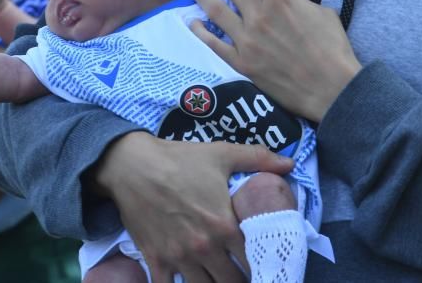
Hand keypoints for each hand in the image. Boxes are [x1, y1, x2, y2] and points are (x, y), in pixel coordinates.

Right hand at [94, 132, 294, 282]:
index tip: (267, 265)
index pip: (255, 259)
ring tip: (220, 279)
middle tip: (245, 275)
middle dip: (243, 281)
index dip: (264, 264)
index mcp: (226, 224)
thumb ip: (258, 159)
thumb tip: (289, 164)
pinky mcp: (157, 260)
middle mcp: (205, 247)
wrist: (132, 165)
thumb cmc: (180, 159)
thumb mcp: (222, 153)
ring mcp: (180, 257)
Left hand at [190, 0, 360, 122]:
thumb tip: (286, 0)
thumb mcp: (322, 12)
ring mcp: (247, 39)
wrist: (332, 88)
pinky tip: (194, 23)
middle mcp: (259, 14)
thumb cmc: (334, 50)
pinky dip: (201, 31)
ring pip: (217, 10)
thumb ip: (297, 0)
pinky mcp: (241, 62)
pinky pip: (214, 43)